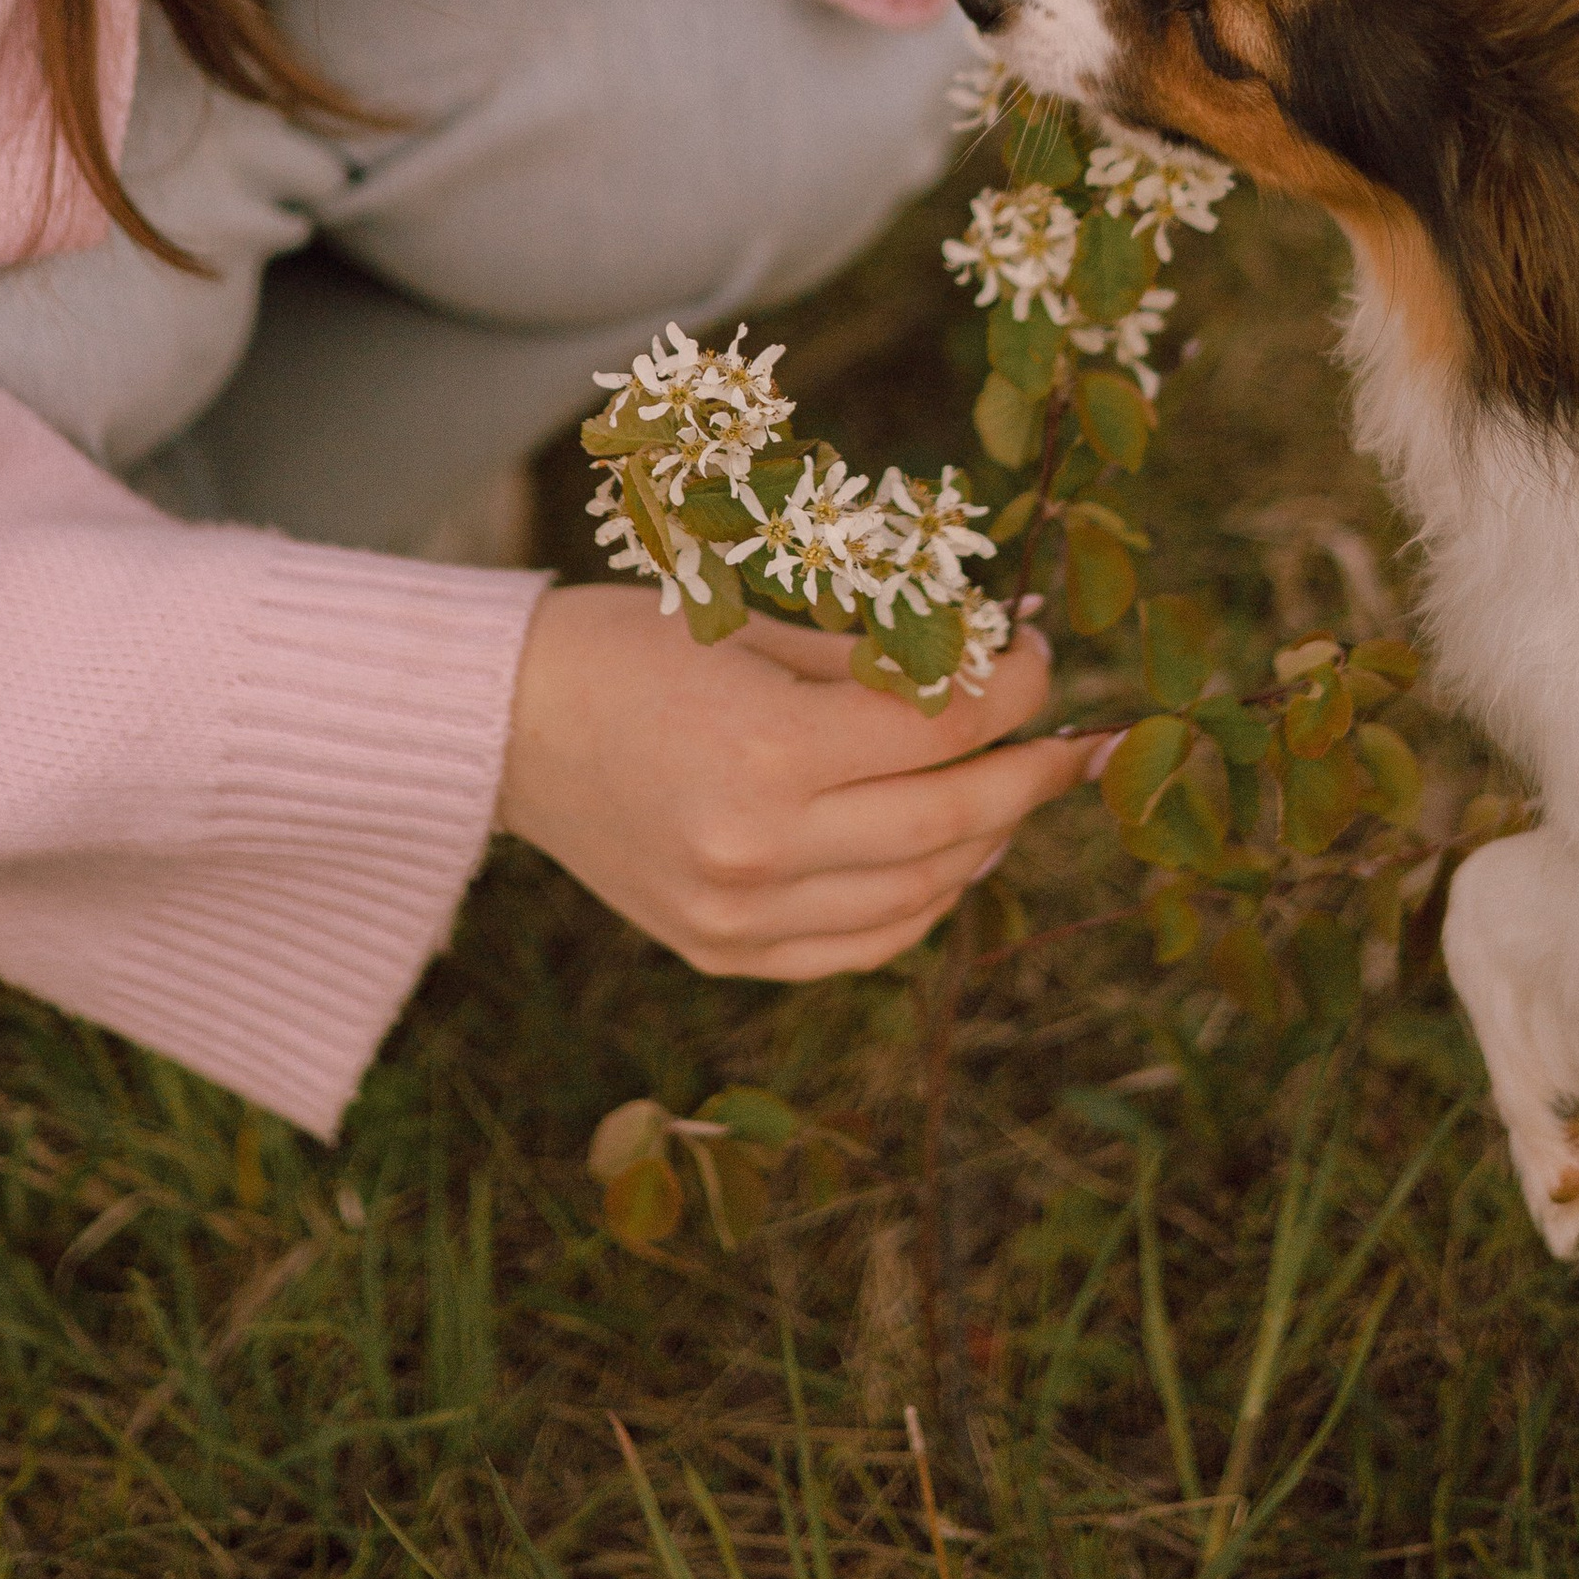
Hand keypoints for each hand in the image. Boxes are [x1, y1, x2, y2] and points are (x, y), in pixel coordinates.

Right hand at [496, 583, 1094, 978]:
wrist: (507, 726)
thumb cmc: (630, 645)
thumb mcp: (758, 626)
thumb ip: (879, 662)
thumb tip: (996, 660)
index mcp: (769, 747)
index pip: (944, 726)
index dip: (1016, 688)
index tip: (1040, 657)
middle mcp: (760, 847)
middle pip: (951, 821)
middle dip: (1028, 773)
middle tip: (1071, 739)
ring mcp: (740, 915)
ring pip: (920, 893)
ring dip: (985, 840)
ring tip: (1011, 792)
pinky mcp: (723, 953)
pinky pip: (862, 945)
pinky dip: (921, 904)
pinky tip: (946, 858)